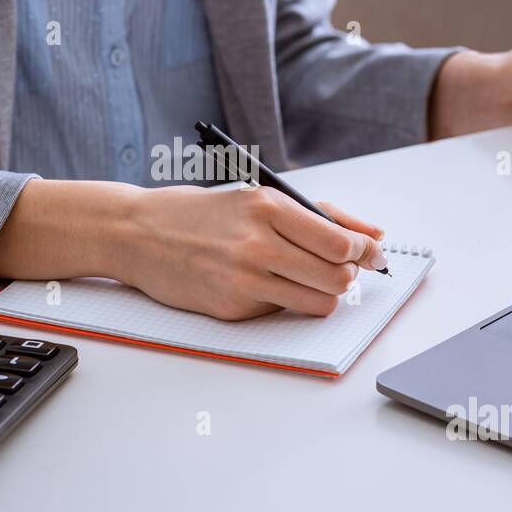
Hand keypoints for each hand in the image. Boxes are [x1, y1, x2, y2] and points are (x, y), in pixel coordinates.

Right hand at [114, 185, 387, 320]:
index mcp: (267, 207)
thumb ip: (321, 215)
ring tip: (304, 278)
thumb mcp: (258, 197)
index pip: (340, 243)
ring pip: (318, 303)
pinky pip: (282, 313)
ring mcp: (243, 281)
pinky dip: (283, 301)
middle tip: (339, 269)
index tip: (371, 254)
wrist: (137, 233)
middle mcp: (257, 245)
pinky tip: (261, 284)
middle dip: (348, 276)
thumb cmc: (201, 213)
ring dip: (323, 294)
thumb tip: (373, 236)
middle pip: (338, 278)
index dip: (364, 253)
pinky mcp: (231, 309)